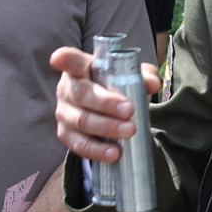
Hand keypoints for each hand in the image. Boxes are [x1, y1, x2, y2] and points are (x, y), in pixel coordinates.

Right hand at [50, 46, 160, 162]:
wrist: (110, 113)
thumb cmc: (118, 87)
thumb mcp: (132, 77)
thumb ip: (143, 76)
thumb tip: (152, 84)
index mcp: (80, 67)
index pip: (71, 61)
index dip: (65, 59)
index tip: (59, 59)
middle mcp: (68, 88)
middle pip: (81, 94)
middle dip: (106, 103)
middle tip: (130, 110)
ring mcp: (64, 112)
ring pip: (81, 120)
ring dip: (106, 127)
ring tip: (130, 131)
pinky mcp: (66, 134)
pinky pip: (79, 144)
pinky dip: (97, 150)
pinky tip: (114, 153)